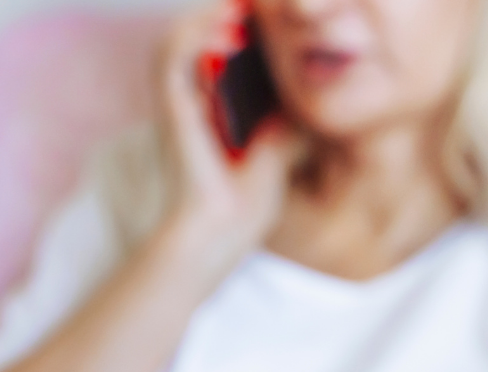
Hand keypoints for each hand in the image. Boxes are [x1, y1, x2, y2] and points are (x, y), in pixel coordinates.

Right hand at [156, 1, 301, 275]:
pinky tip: (231, 32)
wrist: (222, 233)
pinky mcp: (170, 105)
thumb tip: (317, 90)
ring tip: (248, 5)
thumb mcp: (281, 146)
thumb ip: (290, 113)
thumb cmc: (248, 202)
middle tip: (267, 2)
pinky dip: (199, 35)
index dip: (253, 23)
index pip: (228, 43)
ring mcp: (178, 96)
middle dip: (234, 11)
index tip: (283, 11)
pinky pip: (175, 54)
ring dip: (215, 13)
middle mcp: (191, 91)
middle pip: (207, 29)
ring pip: (186, 31)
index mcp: (213, 99)